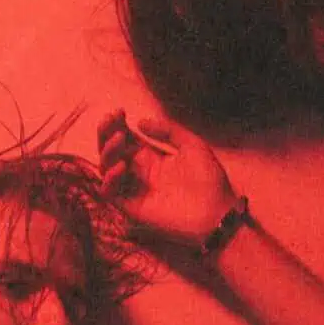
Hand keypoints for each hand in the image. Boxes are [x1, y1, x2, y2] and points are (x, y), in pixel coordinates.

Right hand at [97, 110, 239, 249]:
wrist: (218, 213)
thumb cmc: (210, 181)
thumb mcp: (192, 145)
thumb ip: (168, 130)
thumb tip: (140, 122)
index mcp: (152, 158)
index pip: (125, 139)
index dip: (118, 124)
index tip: (120, 110)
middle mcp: (139, 173)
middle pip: (110, 151)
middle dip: (106, 133)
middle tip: (110, 119)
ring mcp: (134, 190)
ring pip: (105, 169)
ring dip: (107, 151)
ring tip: (120, 139)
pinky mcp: (132, 207)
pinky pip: (109, 193)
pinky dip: (109, 179)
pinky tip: (121, 166)